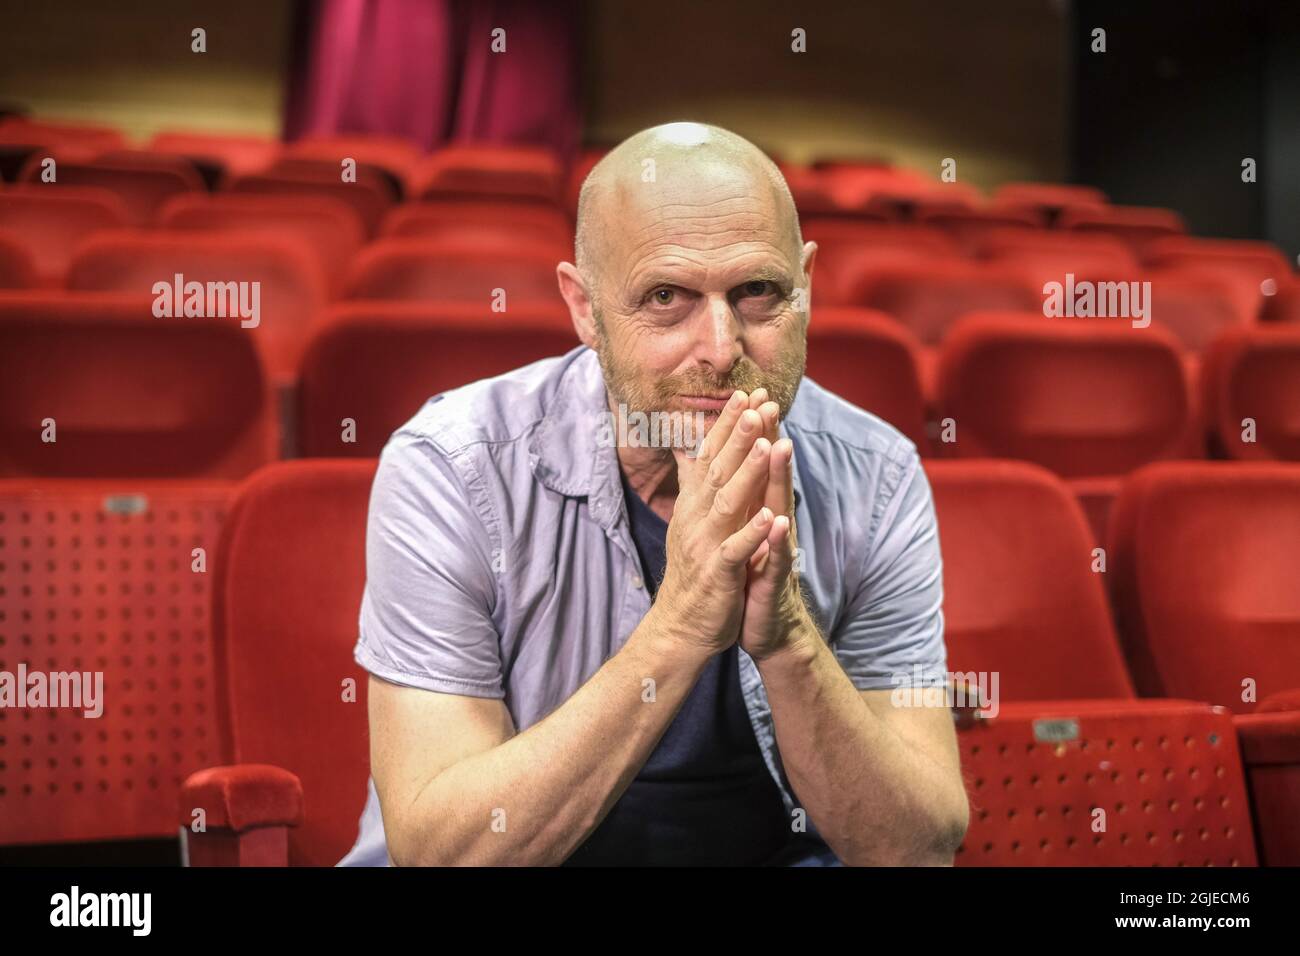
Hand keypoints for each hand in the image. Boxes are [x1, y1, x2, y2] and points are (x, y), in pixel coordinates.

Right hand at [656, 391, 773, 655]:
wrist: (681, 627)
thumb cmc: (694, 572)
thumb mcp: (691, 520)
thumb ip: (694, 483)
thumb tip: (687, 447)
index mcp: (694, 505)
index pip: (710, 456)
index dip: (727, 425)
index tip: (745, 392)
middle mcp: (696, 519)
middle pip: (719, 470)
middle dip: (739, 436)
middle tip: (758, 402)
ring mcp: (706, 545)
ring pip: (728, 503)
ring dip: (748, 474)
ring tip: (766, 445)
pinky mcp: (718, 574)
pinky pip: (736, 550)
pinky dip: (753, 533)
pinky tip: (770, 516)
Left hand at [737, 391, 815, 662]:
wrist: (768, 628)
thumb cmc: (750, 577)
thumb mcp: (738, 533)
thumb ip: (735, 499)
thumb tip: (723, 467)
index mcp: (757, 512)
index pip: (755, 466)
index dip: (752, 433)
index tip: (748, 394)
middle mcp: (771, 523)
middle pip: (771, 476)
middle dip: (769, 440)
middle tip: (769, 403)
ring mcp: (776, 549)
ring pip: (778, 507)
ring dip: (779, 478)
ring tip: (781, 447)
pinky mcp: (773, 579)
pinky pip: (777, 556)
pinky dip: (776, 539)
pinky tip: (778, 521)